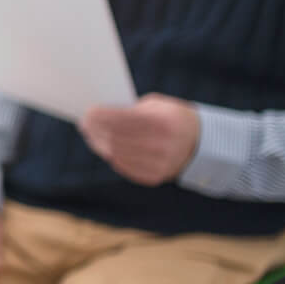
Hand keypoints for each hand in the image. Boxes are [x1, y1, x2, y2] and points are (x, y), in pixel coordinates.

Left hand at [80, 94, 200, 185]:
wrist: (200, 143)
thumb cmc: (171, 117)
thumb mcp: (158, 106)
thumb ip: (132, 109)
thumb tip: (99, 115)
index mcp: (163, 123)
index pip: (124, 119)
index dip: (103, 116)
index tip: (88, 112)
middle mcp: (162, 146)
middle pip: (117, 138)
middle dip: (97, 130)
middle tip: (84, 124)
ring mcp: (159, 164)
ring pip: (117, 154)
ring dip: (99, 143)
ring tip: (91, 134)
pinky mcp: (155, 177)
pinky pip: (124, 166)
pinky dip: (111, 155)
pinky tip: (104, 147)